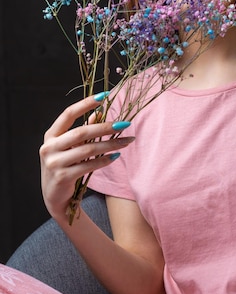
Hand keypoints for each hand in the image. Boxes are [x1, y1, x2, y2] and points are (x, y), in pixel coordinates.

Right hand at [39, 94, 133, 221]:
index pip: (68, 114)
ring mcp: (54, 163)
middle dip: (105, 127)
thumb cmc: (64, 168)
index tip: (104, 96)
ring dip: (110, 144)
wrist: (55, 198)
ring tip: (127, 141)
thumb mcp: (70, 148)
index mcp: (50, 136)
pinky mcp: (62, 177)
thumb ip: (82, 131)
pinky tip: (116, 156)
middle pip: (81, 132)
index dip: (85, 104)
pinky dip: (104, 160)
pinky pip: (88, 165)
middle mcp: (49, 147)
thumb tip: (99, 112)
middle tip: (124, 123)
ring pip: (88, 149)